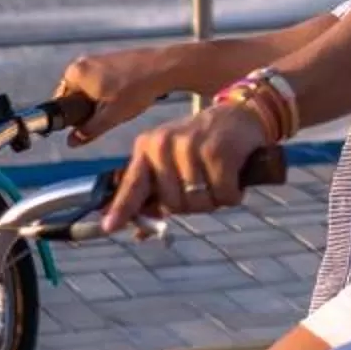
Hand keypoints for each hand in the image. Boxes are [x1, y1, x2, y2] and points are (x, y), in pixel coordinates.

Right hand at [54, 47, 177, 143]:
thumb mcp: (110, 117)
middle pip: (76, 98)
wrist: (164, 68)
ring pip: (91, 92)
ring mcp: (97, 59)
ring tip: (123, 104)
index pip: (62, 104)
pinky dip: (112, 93)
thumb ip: (88, 131)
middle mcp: (82, 63)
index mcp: (74, 73)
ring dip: (103, 103)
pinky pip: (103, 83)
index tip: (92, 123)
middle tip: (111, 114)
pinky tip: (129, 95)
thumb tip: (71, 142)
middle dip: (91, 110)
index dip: (74, 119)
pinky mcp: (111, 59)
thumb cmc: (136, 90)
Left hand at [101, 95, 272, 233]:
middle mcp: (164, 144)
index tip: (109, 227)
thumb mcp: (172, 160)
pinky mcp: (218, 152)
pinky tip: (234, 176)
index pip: (132, 184)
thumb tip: (138, 234)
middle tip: (204, 186)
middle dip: (193, 205)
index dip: (122, 208)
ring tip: (219, 178)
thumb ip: (155, 195)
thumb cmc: (203, 143)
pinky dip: (232, 194)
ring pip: (199, 203)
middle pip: (173, 205)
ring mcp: (190, 146)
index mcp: (147, 147)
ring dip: (215, 200)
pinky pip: (223, 195)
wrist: (241, 115)